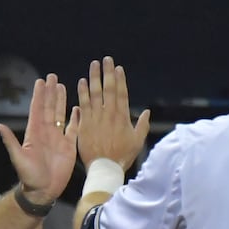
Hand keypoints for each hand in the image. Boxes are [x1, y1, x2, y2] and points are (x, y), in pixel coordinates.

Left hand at [0, 74, 79, 205]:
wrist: (44, 190)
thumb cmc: (29, 176)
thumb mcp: (18, 158)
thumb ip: (10, 141)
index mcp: (34, 132)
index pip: (37, 109)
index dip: (39, 95)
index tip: (40, 81)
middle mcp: (46, 132)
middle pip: (49, 107)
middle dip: (51, 92)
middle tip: (52, 76)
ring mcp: (58, 138)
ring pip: (60, 114)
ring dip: (61, 100)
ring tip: (62, 86)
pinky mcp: (69, 146)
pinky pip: (73, 129)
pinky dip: (75, 118)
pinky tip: (77, 108)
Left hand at [77, 56, 151, 171]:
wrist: (105, 169)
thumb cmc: (122, 157)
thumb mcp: (137, 142)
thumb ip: (142, 126)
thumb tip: (147, 112)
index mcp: (122, 117)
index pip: (121, 93)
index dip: (120, 79)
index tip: (118, 68)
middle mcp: (109, 114)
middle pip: (108, 89)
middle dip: (107, 73)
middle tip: (106, 59)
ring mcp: (96, 118)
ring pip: (95, 93)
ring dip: (94, 77)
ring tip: (93, 65)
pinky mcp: (85, 124)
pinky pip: (83, 105)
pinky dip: (82, 92)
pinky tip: (81, 82)